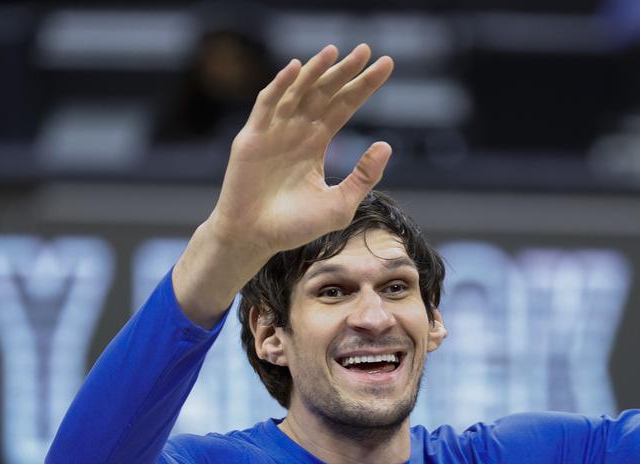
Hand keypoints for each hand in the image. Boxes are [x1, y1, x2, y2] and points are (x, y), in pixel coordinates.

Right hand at [209, 44, 393, 258]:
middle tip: (366, 49)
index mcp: (317, 143)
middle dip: (344, 71)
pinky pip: (267, 105)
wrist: (256, 238)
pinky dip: (281, 86)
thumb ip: (363, 176)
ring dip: (315, 71)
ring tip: (335, 51)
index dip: (364, 86)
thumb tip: (387, 145)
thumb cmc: (295, 225)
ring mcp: (274, 131)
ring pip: (298, 92)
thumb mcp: (340, 203)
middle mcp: (297, 131)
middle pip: (324, 92)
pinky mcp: (252, 137)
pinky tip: (297, 69)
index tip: (386, 65)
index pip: (345, 105)